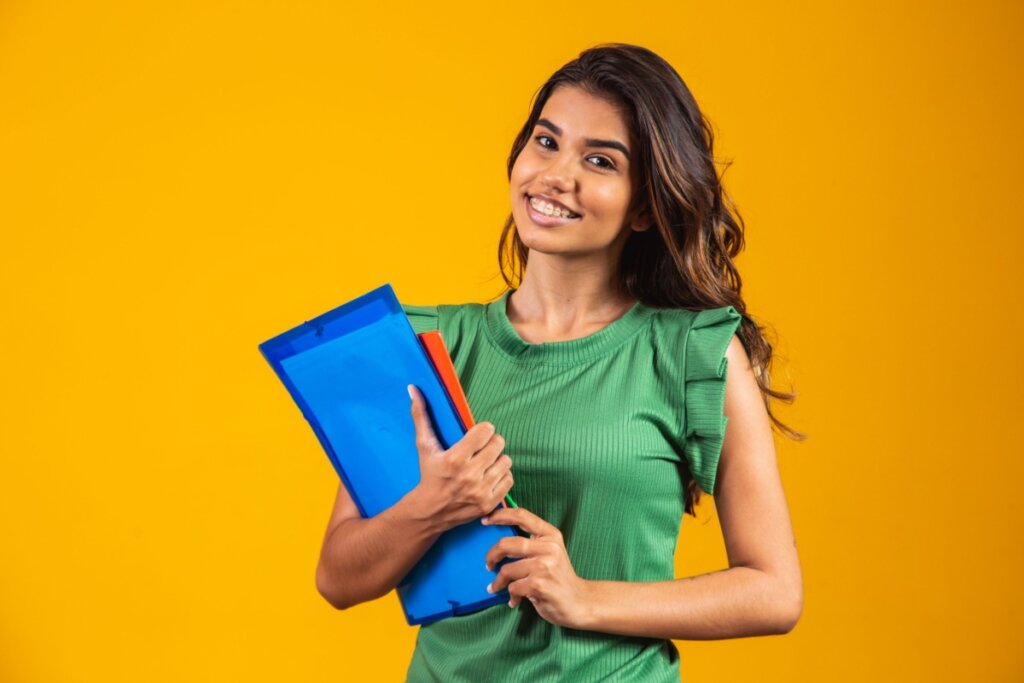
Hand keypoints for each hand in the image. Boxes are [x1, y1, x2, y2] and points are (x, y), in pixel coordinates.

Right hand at [406, 385, 513, 530]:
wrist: (429, 511)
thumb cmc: (428, 474)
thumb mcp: (424, 446)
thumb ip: (421, 416)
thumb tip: (413, 389)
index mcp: (455, 458)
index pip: (486, 431)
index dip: (483, 430)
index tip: (478, 434)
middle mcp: (470, 475)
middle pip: (499, 444)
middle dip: (491, 443)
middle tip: (482, 448)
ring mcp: (481, 491)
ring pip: (506, 461)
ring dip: (497, 459)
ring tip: (485, 462)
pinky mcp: (489, 503)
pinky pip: (509, 479)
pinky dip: (501, 476)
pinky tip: (489, 475)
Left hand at [483, 507, 590, 628]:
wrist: (578, 602)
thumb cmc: (558, 576)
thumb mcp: (550, 551)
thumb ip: (531, 541)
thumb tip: (500, 534)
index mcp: (550, 535)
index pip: (521, 516)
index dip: (500, 515)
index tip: (485, 520)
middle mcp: (548, 547)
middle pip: (506, 544)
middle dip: (491, 555)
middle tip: (488, 564)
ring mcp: (544, 566)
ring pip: (506, 570)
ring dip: (498, 582)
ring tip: (496, 587)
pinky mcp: (538, 585)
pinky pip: (512, 588)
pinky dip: (511, 596)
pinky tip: (514, 600)